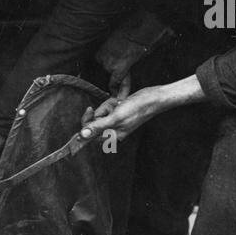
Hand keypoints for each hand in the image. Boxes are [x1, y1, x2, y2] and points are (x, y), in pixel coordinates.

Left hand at [80, 75, 205, 141]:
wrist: (154, 98)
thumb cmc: (137, 109)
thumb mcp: (115, 118)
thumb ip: (97, 127)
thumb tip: (81, 136)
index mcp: (112, 136)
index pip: (90, 135)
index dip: (87, 123)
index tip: (90, 110)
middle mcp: (113, 131)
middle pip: (94, 122)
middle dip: (101, 111)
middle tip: (111, 107)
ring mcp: (116, 122)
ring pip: (101, 113)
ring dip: (108, 105)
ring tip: (119, 103)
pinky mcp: (118, 114)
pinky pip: (108, 108)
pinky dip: (112, 103)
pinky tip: (121, 101)